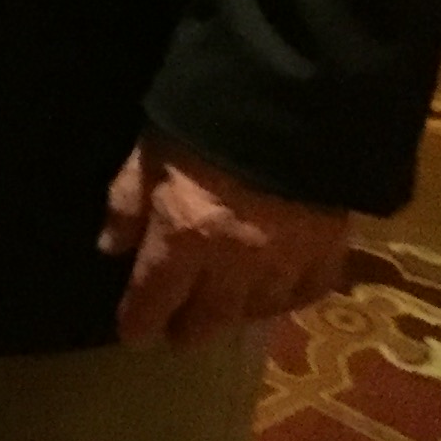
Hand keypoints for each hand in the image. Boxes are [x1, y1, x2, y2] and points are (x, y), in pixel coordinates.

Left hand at [100, 134, 350, 346]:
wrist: (293, 104)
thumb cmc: (203, 118)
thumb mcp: (149, 152)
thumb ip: (127, 201)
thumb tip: (111, 247)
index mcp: (183, 235)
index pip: (154, 293)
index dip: (140, 319)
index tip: (132, 335)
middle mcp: (234, 262)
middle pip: (210, 316)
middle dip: (190, 330)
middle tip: (178, 337)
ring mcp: (286, 261)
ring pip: (258, 309)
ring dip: (236, 315)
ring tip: (222, 315)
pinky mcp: (329, 250)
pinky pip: (307, 292)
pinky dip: (288, 299)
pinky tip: (276, 295)